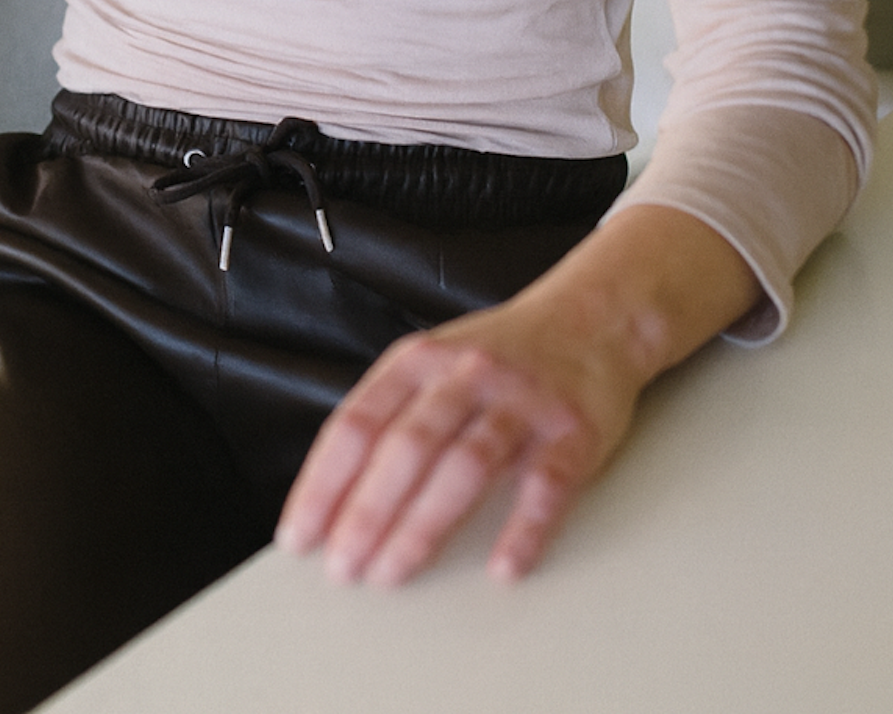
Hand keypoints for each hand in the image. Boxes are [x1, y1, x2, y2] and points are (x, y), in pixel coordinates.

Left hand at [275, 204, 758, 585]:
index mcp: (420, 360)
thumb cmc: (500, 356)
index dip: (323, 482)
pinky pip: (547, 483)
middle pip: (408, 447)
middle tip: (343, 569)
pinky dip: (524, 527)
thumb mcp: (434, 363)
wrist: (594, 318)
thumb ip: (390, 415)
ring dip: (424, 524)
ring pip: (467, 464)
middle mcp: (467, 374)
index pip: (358, 423)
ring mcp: (523, 401)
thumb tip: (332, 497)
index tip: (299, 536)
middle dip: (368, 512)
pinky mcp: (575, 431)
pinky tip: (503, 567)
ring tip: (393, 573)